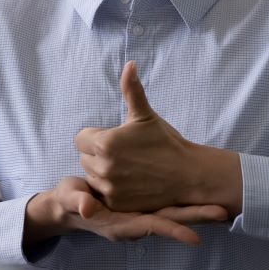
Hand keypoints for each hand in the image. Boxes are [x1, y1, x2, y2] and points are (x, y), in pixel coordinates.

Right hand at [23, 176, 226, 246]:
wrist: (71, 203)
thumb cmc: (70, 200)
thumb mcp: (70, 198)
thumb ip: (78, 201)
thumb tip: (86, 206)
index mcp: (120, 224)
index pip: (151, 226)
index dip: (173, 231)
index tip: (194, 238)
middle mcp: (135, 222)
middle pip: (171, 221)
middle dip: (196, 219)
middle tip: (223, 214)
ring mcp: (142, 214)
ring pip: (174, 213)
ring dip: (196, 211)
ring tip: (223, 207)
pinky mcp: (145, 204)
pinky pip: (169, 206)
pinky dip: (185, 203)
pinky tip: (202, 196)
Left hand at [74, 61, 241, 214]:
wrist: (188, 174)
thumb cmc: (165, 141)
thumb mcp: (145, 115)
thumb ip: (132, 90)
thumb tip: (130, 64)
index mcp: (105, 142)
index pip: (80, 138)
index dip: (96, 136)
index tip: (116, 138)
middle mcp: (102, 167)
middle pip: (85, 158)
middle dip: (99, 154)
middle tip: (125, 153)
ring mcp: (109, 188)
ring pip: (92, 176)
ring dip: (103, 172)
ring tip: (128, 167)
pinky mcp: (116, 205)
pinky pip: (102, 194)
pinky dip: (111, 190)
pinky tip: (130, 182)